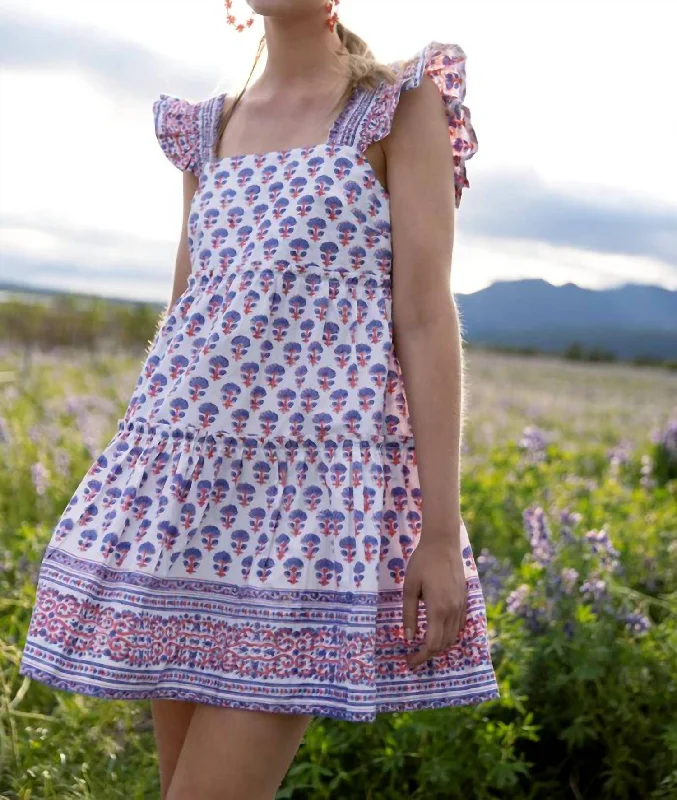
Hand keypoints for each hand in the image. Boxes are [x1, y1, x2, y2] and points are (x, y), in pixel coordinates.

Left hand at [402, 537, 467, 669]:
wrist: (443, 544)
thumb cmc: (422, 563)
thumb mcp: (409, 588)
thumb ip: (409, 614)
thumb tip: (409, 638)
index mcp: (438, 609)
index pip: (432, 644)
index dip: (421, 657)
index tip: (409, 661)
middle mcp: (453, 611)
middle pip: (444, 644)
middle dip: (428, 654)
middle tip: (413, 657)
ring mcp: (461, 606)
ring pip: (453, 637)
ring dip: (439, 646)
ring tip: (423, 646)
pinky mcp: (464, 600)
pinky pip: (459, 626)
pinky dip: (449, 635)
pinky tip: (437, 632)